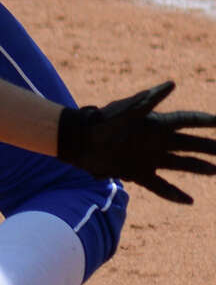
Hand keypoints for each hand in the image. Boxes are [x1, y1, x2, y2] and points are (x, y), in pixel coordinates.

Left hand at [57, 80, 215, 203]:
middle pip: (189, 144)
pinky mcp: (138, 173)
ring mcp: (148, 158)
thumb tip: (172, 84)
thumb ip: (149, 100)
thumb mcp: (127, 109)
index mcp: (155, 124)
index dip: (204, 121)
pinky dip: (174, 195)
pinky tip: (189, 201)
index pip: (186, 121)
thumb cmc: (104, 120)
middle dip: (209, 147)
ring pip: (181, 165)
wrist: (80, 140)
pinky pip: (161, 187)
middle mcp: (156, 141)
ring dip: (199, 168)